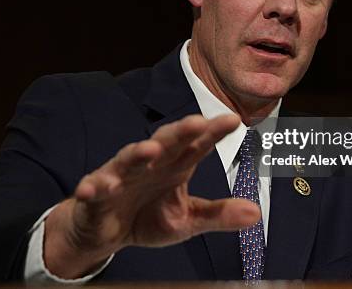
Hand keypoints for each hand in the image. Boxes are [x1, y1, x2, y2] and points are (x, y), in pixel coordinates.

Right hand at [43, 114, 259, 278]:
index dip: (214, 132)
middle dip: (180, 132)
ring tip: (150, 150)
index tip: (234, 120)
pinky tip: (97, 187)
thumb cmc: (149, 217)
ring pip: (129, 159)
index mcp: (175, 166)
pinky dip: (95, 186)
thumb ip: (218, 214)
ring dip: (138, 153)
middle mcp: (150, 163)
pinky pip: (95, 187)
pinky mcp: (95, 192)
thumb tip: (256, 212)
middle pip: (166, 142)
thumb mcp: (187, 220)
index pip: (197, 145)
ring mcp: (121, 175)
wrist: (106, 232)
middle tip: (197, 122)